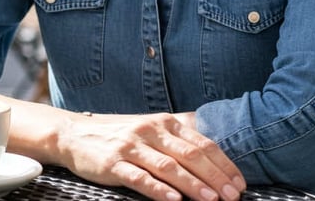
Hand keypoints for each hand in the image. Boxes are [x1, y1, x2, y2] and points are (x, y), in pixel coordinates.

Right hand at [59, 111, 245, 200]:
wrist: (75, 134)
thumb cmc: (120, 134)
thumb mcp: (150, 129)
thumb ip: (178, 136)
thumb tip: (212, 146)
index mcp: (164, 122)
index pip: (201, 143)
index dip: (223, 164)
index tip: (239, 183)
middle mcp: (150, 130)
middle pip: (190, 154)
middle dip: (215, 177)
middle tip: (233, 196)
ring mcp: (132, 146)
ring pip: (168, 166)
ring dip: (193, 185)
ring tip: (212, 200)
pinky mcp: (114, 163)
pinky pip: (140, 177)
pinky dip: (158, 190)